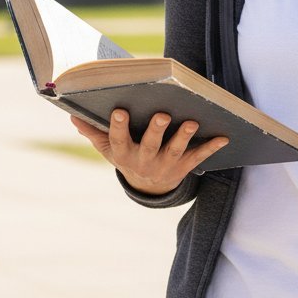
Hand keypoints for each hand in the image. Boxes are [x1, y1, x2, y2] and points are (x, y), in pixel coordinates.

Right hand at [70, 110, 228, 194]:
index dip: (118, 127)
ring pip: (175, 150)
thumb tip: (73, 116)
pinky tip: (224, 137)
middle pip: (150, 145)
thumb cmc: (127, 156)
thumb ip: (94, 133)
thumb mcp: (109, 149)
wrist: (149, 187)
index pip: (118, 140)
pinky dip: (211, 147)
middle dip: (156, 130)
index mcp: (125, 154)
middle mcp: (144, 161)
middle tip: (161, 114)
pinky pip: (198, 157)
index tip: (119, 110)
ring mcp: (165, 165)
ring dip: (183, 137)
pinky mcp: (183, 168)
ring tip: (191, 122)